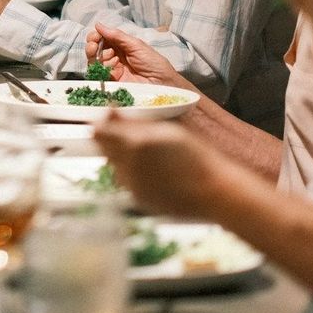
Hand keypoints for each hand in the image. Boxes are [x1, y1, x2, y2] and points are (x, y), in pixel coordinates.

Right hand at [85, 23, 195, 91]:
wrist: (162, 84)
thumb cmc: (154, 63)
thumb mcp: (136, 45)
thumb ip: (117, 36)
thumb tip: (98, 25)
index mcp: (121, 46)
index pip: (102, 38)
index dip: (96, 36)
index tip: (95, 36)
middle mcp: (114, 56)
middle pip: (95, 49)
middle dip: (92, 45)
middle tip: (94, 45)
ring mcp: (112, 69)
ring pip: (94, 61)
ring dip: (97, 56)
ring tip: (110, 56)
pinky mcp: (111, 82)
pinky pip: (98, 74)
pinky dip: (101, 68)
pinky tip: (112, 66)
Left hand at [93, 110, 221, 217]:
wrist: (214, 192)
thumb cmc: (197, 158)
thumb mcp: (166, 131)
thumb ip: (134, 123)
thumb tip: (111, 114)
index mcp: (134, 145)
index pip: (98, 131)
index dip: (103, 121)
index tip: (112, 116)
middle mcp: (128, 167)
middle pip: (104, 147)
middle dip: (113, 136)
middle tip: (133, 131)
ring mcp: (131, 186)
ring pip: (115, 164)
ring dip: (124, 154)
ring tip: (153, 153)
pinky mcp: (138, 199)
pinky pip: (127, 180)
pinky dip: (134, 171)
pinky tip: (157, 169)